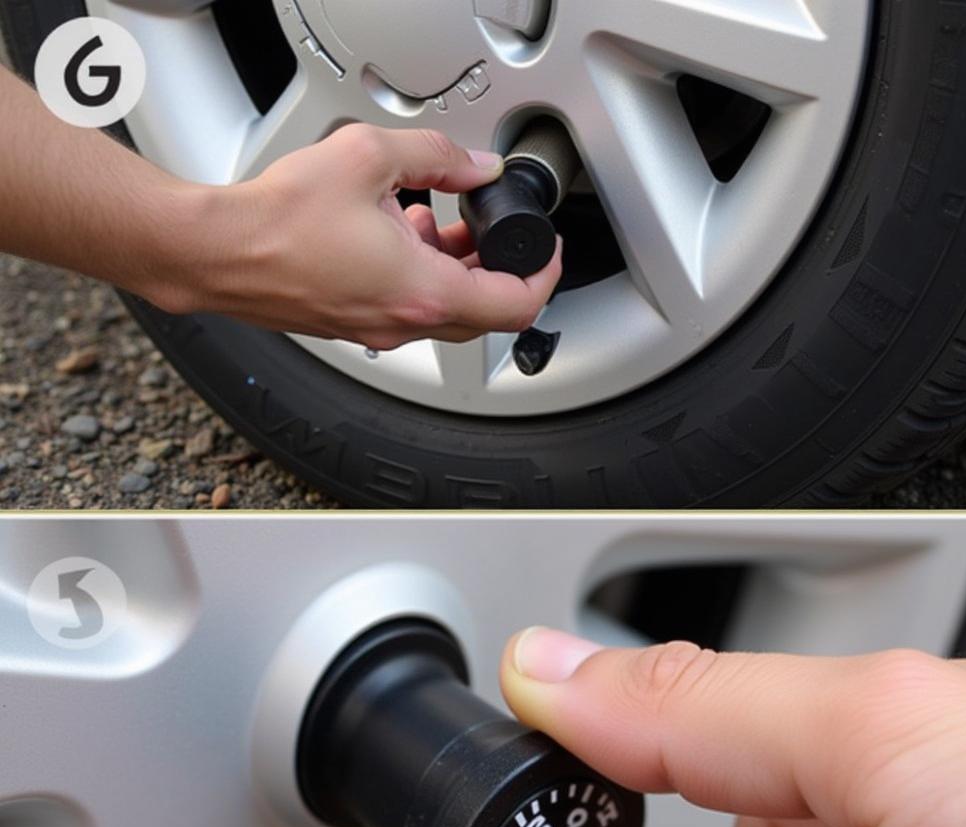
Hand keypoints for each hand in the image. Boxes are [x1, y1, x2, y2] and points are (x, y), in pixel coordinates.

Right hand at [163, 125, 562, 348]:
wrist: (218, 252)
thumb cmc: (278, 220)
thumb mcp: (369, 158)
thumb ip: (435, 155)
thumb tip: (474, 164)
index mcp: (423, 292)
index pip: (515, 304)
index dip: (543, 276)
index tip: (545, 252)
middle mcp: (405, 323)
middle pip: (484, 311)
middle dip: (497, 267)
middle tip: (492, 229)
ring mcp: (379, 331)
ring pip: (446, 312)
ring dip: (455, 269)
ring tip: (436, 220)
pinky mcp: (355, 326)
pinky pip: (409, 310)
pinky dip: (420, 277)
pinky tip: (396, 233)